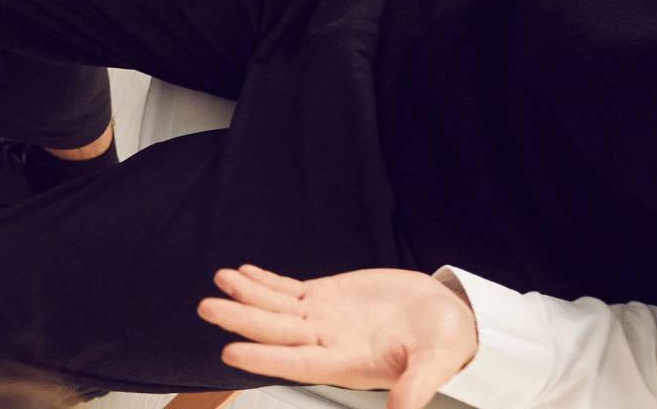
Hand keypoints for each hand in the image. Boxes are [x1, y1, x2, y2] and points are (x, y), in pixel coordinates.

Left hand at [198, 265, 478, 408]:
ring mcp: (324, 320)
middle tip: (207, 307)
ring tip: (221, 279)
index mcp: (349, 364)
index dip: (265, 358)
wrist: (448, 315)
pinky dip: (265, 282)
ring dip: (247, 295)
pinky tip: (244, 273)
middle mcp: (328, 344)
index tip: (230, 352)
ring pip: (276, 308)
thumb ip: (418, 383)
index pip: (298, 363)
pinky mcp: (327, 297)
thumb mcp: (439, 360)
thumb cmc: (446, 341)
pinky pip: (289, 290)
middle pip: (277, 332)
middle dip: (241, 319)